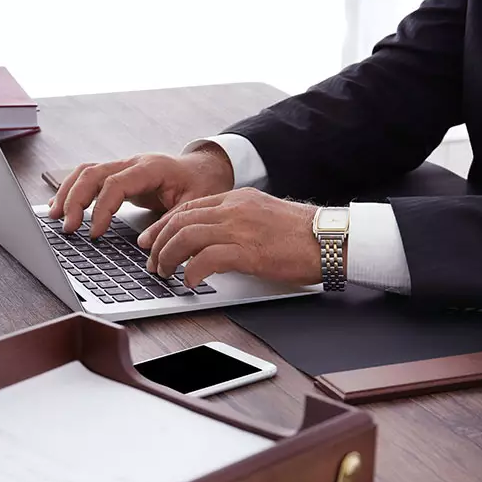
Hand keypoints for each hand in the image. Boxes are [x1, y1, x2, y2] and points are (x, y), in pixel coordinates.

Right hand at [48, 146, 234, 236]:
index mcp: (151, 168)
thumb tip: (144, 246)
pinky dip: (72, 191)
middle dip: (75, 200)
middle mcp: (132, 163)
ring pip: (85, 172)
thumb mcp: (195, 206)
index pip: (115, 184)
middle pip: (92, 173)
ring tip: (54, 217)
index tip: (95, 234)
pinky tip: (61, 207)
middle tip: (68, 228)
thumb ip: (170, 224)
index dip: (101, 209)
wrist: (204, 169)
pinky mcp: (118, 176)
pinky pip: (89, 177)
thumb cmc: (201, 185)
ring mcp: (123, 167)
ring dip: (67, 193)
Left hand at [137, 187, 326, 287]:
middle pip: (180, 221)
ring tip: (165, 273)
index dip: (162, 225)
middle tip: (151, 262)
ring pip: (186, 237)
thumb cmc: (301, 234)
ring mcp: (240, 228)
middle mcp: (234, 209)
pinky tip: (190, 282)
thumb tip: (211, 240)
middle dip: (159, 243)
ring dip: (169, 257)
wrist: (331, 238)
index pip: (187, 208)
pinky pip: (207, 259)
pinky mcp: (249, 251)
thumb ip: (235, 222)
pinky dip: (192, 271)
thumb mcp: (262, 217)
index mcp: (236, 199)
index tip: (150, 240)